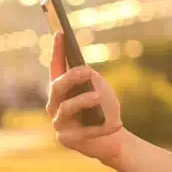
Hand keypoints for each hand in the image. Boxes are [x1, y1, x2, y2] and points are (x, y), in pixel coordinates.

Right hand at [46, 33, 126, 165]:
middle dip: (71, 77)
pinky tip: (116, 124)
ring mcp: (59, 122)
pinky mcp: (67, 139)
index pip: (57, 66)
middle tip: (86, 71)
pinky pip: (84, 131)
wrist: (112, 138)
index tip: (60, 32)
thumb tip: (85, 73)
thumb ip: (91, 79)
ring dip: (83, 100)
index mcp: (62, 89)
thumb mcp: (101, 89)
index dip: (58, 50)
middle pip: (57, 86)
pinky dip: (102, 126)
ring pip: (66, 108)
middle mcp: (55, 104)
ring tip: (97, 96)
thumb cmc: (104, 109)